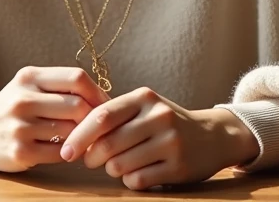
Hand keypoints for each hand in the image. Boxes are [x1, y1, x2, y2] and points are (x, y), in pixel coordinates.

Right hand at [0, 66, 110, 171]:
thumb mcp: (30, 86)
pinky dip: (69, 152)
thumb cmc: (15, 108)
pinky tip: (66, 149)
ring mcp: (20, 126)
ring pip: (71, 130)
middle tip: (97, 126)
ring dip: (81, 136)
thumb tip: (104, 98)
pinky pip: (60, 152)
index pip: (76, 77)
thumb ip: (60, 86)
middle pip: (78, 106)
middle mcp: (23, 99)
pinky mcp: (20, 152)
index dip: (97, 92)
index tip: (106, 104)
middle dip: (92, 118)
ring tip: (81, 137)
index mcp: (29, 77)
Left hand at [59, 87, 258, 190]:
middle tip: (90, 160)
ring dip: (112, 169)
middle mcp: (159, 116)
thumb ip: (113, 117)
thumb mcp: (143, 108)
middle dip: (92, 157)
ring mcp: (171, 142)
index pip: (102, 116)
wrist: (212, 136)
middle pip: (108, 144)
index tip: (65, 151)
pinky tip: (138, 172)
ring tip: (120, 163)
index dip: (79, 136)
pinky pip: (138, 181)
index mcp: (144, 98)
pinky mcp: (178, 167)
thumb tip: (73, 136)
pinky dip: (131, 180)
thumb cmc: (164, 122)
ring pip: (120, 165)